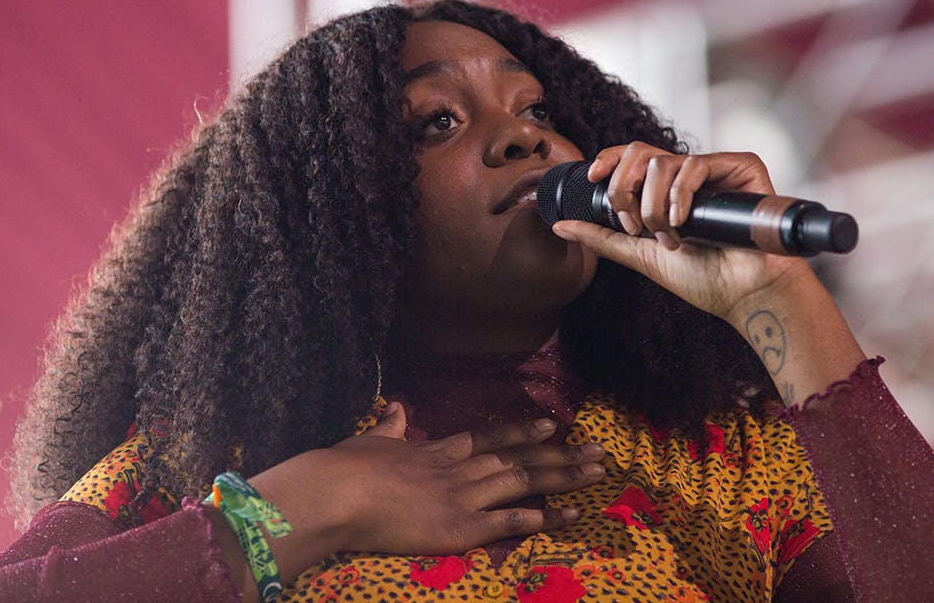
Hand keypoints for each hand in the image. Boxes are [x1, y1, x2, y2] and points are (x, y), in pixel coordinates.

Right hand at [248, 403, 605, 561]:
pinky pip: (512, 520)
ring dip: (564, 477)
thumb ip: (388, 427)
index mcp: (435, 450)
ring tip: (597, 472)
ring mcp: (463, 495)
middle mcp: (458, 468)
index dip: (522, 433)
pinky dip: (544, 517)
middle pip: (518, 458)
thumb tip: (394, 407)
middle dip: (560, 453)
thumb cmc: (343, 468)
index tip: (551, 424)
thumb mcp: (368, 440)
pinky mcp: (462, 526)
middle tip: (597, 449)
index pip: (488, 439)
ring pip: (525, 481)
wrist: (337, 491)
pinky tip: (572, 515)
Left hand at [550, 143, 809, 320]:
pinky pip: (695, 163)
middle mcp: (688, 175)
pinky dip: (680, 194)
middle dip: (625, 187)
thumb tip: (559, 224)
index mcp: (666, 190)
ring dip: (654, 204)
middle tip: (633, 223)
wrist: (744, 293)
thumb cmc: (704, 278)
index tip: (592, 177)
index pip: (632, 158)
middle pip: (640, 152)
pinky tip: (683, 220)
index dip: (609, 159)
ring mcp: (714, 169)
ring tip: (669, 236)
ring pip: (662, 162)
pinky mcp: (741, 166)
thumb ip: (602, 238)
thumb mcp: (641, 255)